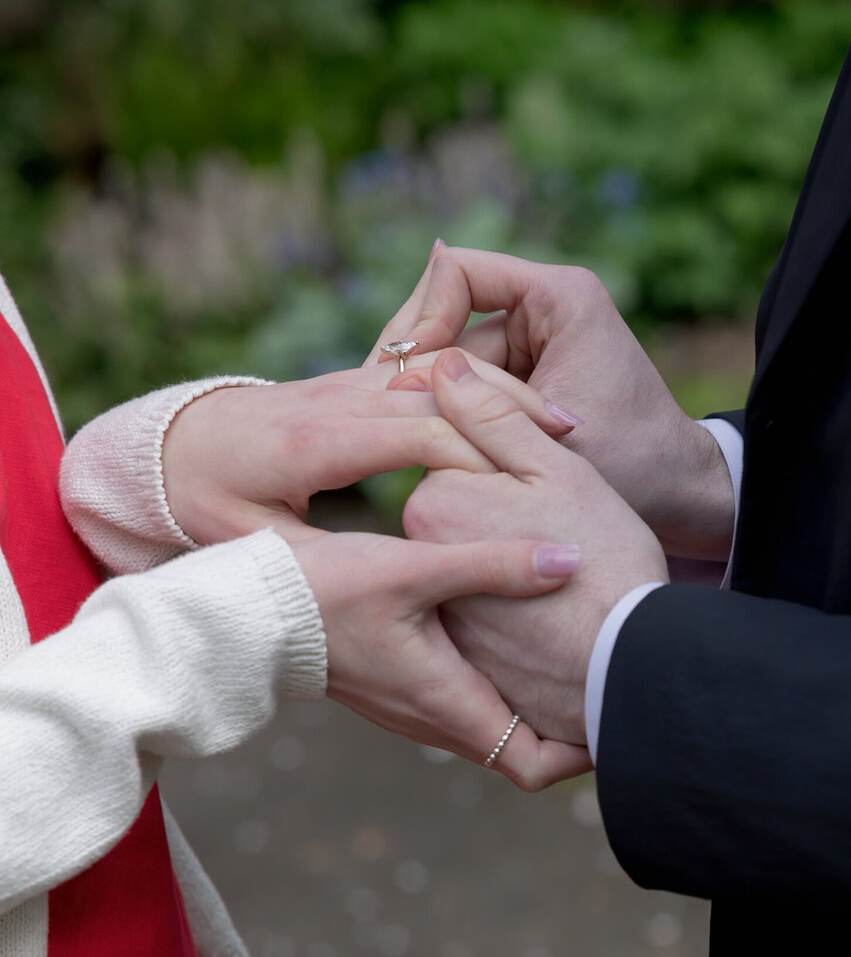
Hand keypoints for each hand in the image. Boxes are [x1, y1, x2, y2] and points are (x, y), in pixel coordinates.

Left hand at [162, 364, 573, 546]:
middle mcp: (337, 399)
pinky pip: (428, 370)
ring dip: (502, 391)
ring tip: (561, 425)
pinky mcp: (357, 382)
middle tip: (570, 442)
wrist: (174, 444)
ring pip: (440, 370)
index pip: (414, 435)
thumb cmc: (206, 502)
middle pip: (440, 390)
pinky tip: (521, 413)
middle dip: (507, 413)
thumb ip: (314, 560)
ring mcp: (348, 382)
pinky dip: (479, 387)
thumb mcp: (248, 545)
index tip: (527, 488)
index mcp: (314, 441)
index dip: (475, 458)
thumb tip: (382, 586)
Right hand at [288, 528, 591, 790]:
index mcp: (447, 704)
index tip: (615, 710)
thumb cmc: (323, 592)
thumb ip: (495, 563)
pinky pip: (464, 698)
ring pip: (492, 723)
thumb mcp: (416, 568)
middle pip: (521, 749)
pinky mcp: (397, 683)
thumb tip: (571, 559)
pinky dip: (498, 681)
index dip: (583, 751)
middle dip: (569, 723)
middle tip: (610, 676)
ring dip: (532, 701)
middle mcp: (434, 719)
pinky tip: (512, 632)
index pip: (534, 767)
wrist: (244, 611)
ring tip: (575, 653)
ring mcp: (413, 706)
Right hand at [370, 246, 735, 561]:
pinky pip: (466, 386)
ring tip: (409, 447)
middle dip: (418, 370)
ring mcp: (532, 341)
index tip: (410, 380)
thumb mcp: (541, 434)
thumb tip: (391, 364)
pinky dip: (448, 417)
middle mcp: (544, 306)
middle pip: (445, 317)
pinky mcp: (524, 375)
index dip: (423, 319)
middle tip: (382, 421)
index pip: (456, 272)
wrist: (679, 500)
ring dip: (432, 403)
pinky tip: (428, 453)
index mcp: (561, 295)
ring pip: (449, 360)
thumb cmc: (630, 468)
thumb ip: (473, 400)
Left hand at [403, 349, 669, 744]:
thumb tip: (443, 365)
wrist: (627, 670)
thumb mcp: (556, 469)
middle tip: (570, 518)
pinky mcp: (461, 649)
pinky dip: (506, 595)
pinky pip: (477, 601)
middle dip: (506, 494)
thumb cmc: (604, 560)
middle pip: (457, 499)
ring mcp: (435, 606)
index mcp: (434, 500)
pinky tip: (550, 605)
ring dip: (507, 542)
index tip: (561, 463)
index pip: (455, 443)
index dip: (516, 444)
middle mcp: (417, 556)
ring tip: (568, 560)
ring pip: (470, 547)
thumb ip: (494, 413)